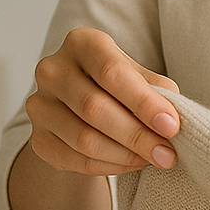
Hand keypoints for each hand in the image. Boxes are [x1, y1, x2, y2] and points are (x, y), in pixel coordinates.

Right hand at [26, 27, 180, 175]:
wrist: (84, 106)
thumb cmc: (119, 85)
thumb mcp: (139, 77)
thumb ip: (156, 92)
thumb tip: (170, 121)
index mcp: (81, 43)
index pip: (111, 72)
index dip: (143, 102)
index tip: (171, 127)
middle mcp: (53, 70)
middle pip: (95, 108)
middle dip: (137, 136)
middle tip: (167, 155)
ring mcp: (40, 105)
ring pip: (84, 139)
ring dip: (125, 155)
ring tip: (152, 158)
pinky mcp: (38, 138)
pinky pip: (74, 160)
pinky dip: (109, 166)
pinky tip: (132, 163)